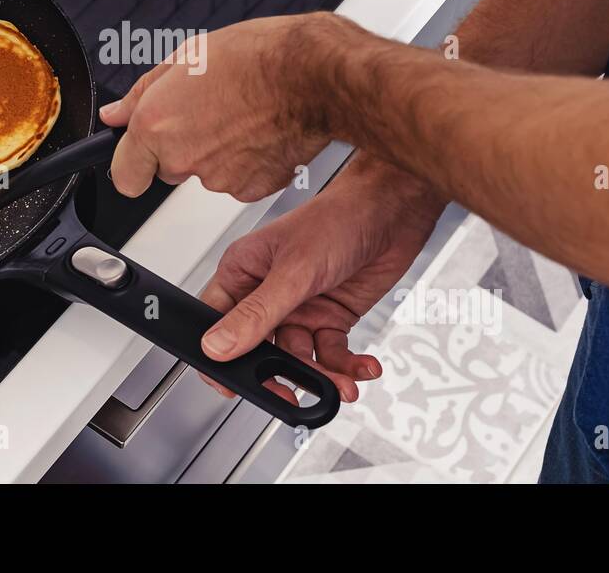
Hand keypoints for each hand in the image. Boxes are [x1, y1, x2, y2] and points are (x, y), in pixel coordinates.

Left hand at [101, 13, 364, 201]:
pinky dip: (248, 162)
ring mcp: (219, 178)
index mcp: (157, 126)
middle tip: (206, 112)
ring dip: (217, 152)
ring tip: (240, 113)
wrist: (313, 74)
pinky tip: (260, 130)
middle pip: (167, 171)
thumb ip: (141, 93)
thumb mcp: (187, 57)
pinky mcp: (253, 189)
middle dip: (180, 148)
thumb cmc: (257, 57)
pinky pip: (240, 180)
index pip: (124, 175)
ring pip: (206, 174)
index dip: (132, 163)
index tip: (140, 154)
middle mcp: (184, 159)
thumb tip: (115, 115)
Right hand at [197, 158, 445, 402]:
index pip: (216, 323)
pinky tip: (360, 368)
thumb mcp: (294, 271)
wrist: (392, 210)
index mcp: (243, 271)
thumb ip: (257, 314)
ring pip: (298, 357)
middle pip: (258, 349)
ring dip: (321, 375)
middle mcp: (266, 291)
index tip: (233, 386)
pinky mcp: (330, 315)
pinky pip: (330, 353)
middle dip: (278, 375)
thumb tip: (218, 346)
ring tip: (340, 384)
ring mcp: (299, 306)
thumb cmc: (338, 218)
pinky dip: (346, 366)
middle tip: (291, 397)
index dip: (220, 357)